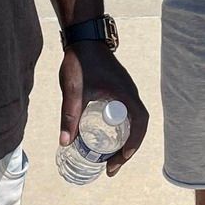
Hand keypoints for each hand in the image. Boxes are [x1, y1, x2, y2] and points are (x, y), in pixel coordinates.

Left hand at [58, 43, 149, 175]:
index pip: (140, 124)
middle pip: (137, 127)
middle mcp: (130, 94)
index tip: (119, 160)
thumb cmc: (80, 62)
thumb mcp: (74, 91)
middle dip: (126, 150)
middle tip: (110, 167)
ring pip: (131, 121)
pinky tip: (103, 135)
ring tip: (108, 157)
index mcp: (126, 95)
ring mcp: (125, 91)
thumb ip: (70, 115)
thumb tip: (65, 143)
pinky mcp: (118, 88)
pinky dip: (119, 128)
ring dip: (124, 140)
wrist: (83, 37)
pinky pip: (124, 113)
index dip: (133, 145)